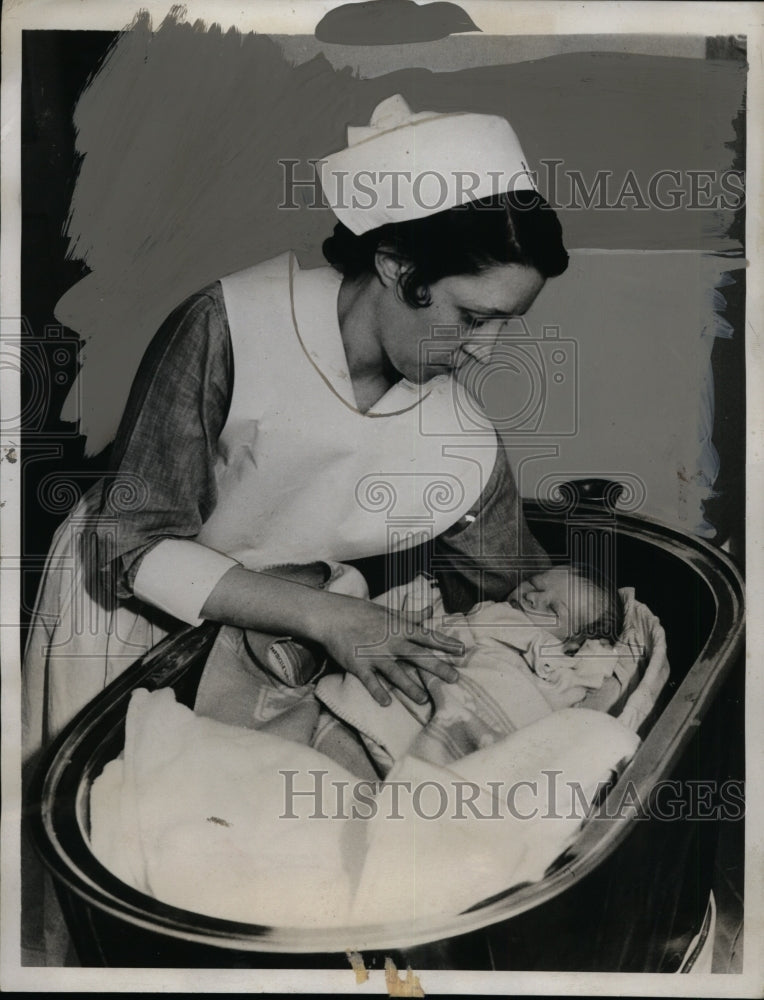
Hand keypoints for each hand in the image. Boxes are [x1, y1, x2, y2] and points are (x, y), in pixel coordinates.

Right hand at [315, 594, 464, 706]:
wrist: (333, 616)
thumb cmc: (362, 613)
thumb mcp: (389, 613)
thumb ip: (411, 616)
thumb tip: (431, 609)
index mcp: (399, 628)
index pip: (427, 636)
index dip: (446, 643)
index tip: (462, 650)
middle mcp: (391, 642)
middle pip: (418, 656)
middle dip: (437, 667)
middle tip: (454, 678)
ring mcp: (375, 655)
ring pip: (396, 673)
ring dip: (410, 686)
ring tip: (423, 699)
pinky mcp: (359, 665)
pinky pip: (370, 681)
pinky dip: (377, 691)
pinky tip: (386, 703)